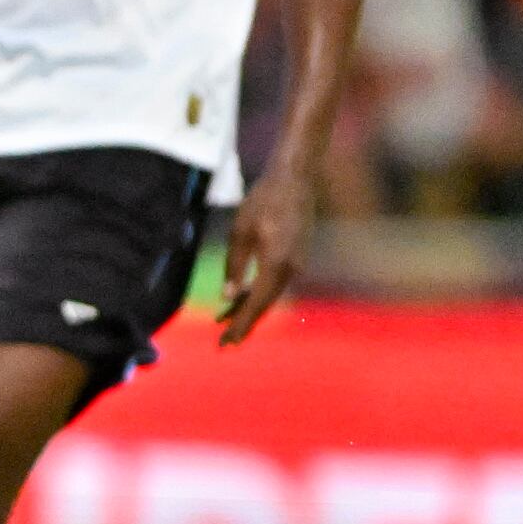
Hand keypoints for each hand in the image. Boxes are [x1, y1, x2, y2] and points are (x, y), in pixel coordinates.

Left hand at [217, 166, 311, 345]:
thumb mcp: (240, 232)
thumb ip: (234, 266)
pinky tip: (242, 297)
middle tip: (224, 342)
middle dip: (244, 323)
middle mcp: (292, 269)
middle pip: (265, 304)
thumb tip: (226, 297)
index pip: (256, 303)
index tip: (226, 343)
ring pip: (271, 295)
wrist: (295, 180)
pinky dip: (259, 294)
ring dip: (250, 309)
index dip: (240, 324)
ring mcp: (298, 264)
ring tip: (226, 321)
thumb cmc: (263, 201)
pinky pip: (276, 283)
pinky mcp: (297, 258)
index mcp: (277, 264)